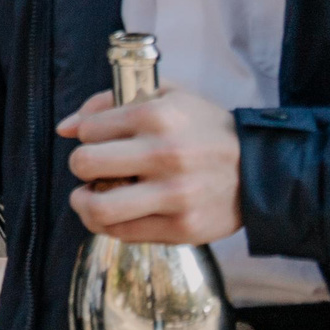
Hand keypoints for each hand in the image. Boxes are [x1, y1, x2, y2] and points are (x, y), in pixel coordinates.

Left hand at [61, 87, 243, 243]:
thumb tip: (65, 127)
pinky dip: (109, 224)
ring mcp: (175, 195)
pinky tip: (117, 212)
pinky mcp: (182, 228)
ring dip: (84, 203)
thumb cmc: (206, 130)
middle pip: (83, 164)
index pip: (88, 129)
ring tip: (90, 196)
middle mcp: (166, 155)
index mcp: (158, 116)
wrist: (264, 170)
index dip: (88, 135)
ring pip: (98, 208)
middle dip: (81, 166)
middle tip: (94, 169)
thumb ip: (110, 102)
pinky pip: (122, 232)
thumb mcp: (167, 96)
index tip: (103, 140)